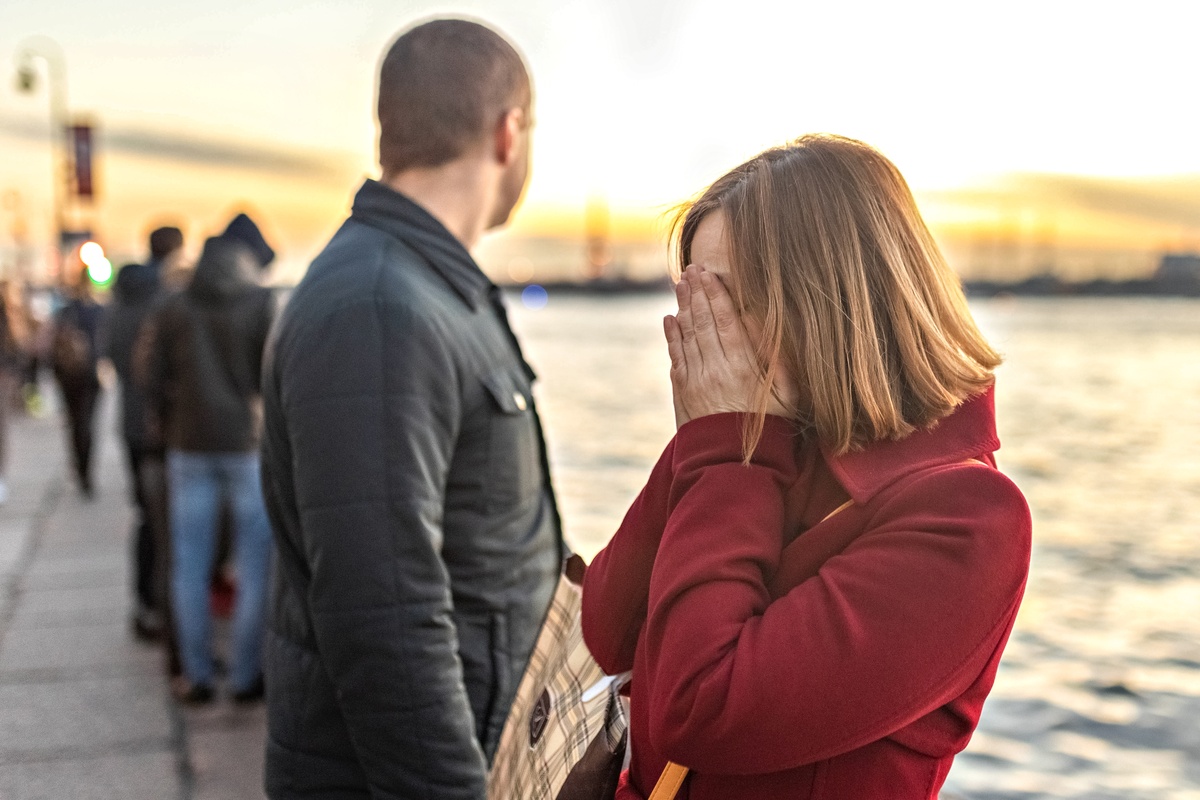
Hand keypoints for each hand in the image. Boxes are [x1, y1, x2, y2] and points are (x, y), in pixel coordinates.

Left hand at [663, 265, 794, 429]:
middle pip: (703, 322)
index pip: (726, 321)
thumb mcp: (789, 396)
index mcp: (743, 367)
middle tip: (691, 269)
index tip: (710, 273)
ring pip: (687, 336)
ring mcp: (696, 381)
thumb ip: (780, 361)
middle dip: (696, 292)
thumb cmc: (770, 429)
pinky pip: (676, 357)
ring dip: (682, 307)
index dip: (716, 294)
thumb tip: (766, 326)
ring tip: (680, 284)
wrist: (733, 464)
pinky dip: (672, 336)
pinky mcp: (683, 393)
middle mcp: (715, 370)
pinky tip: (670, 319)